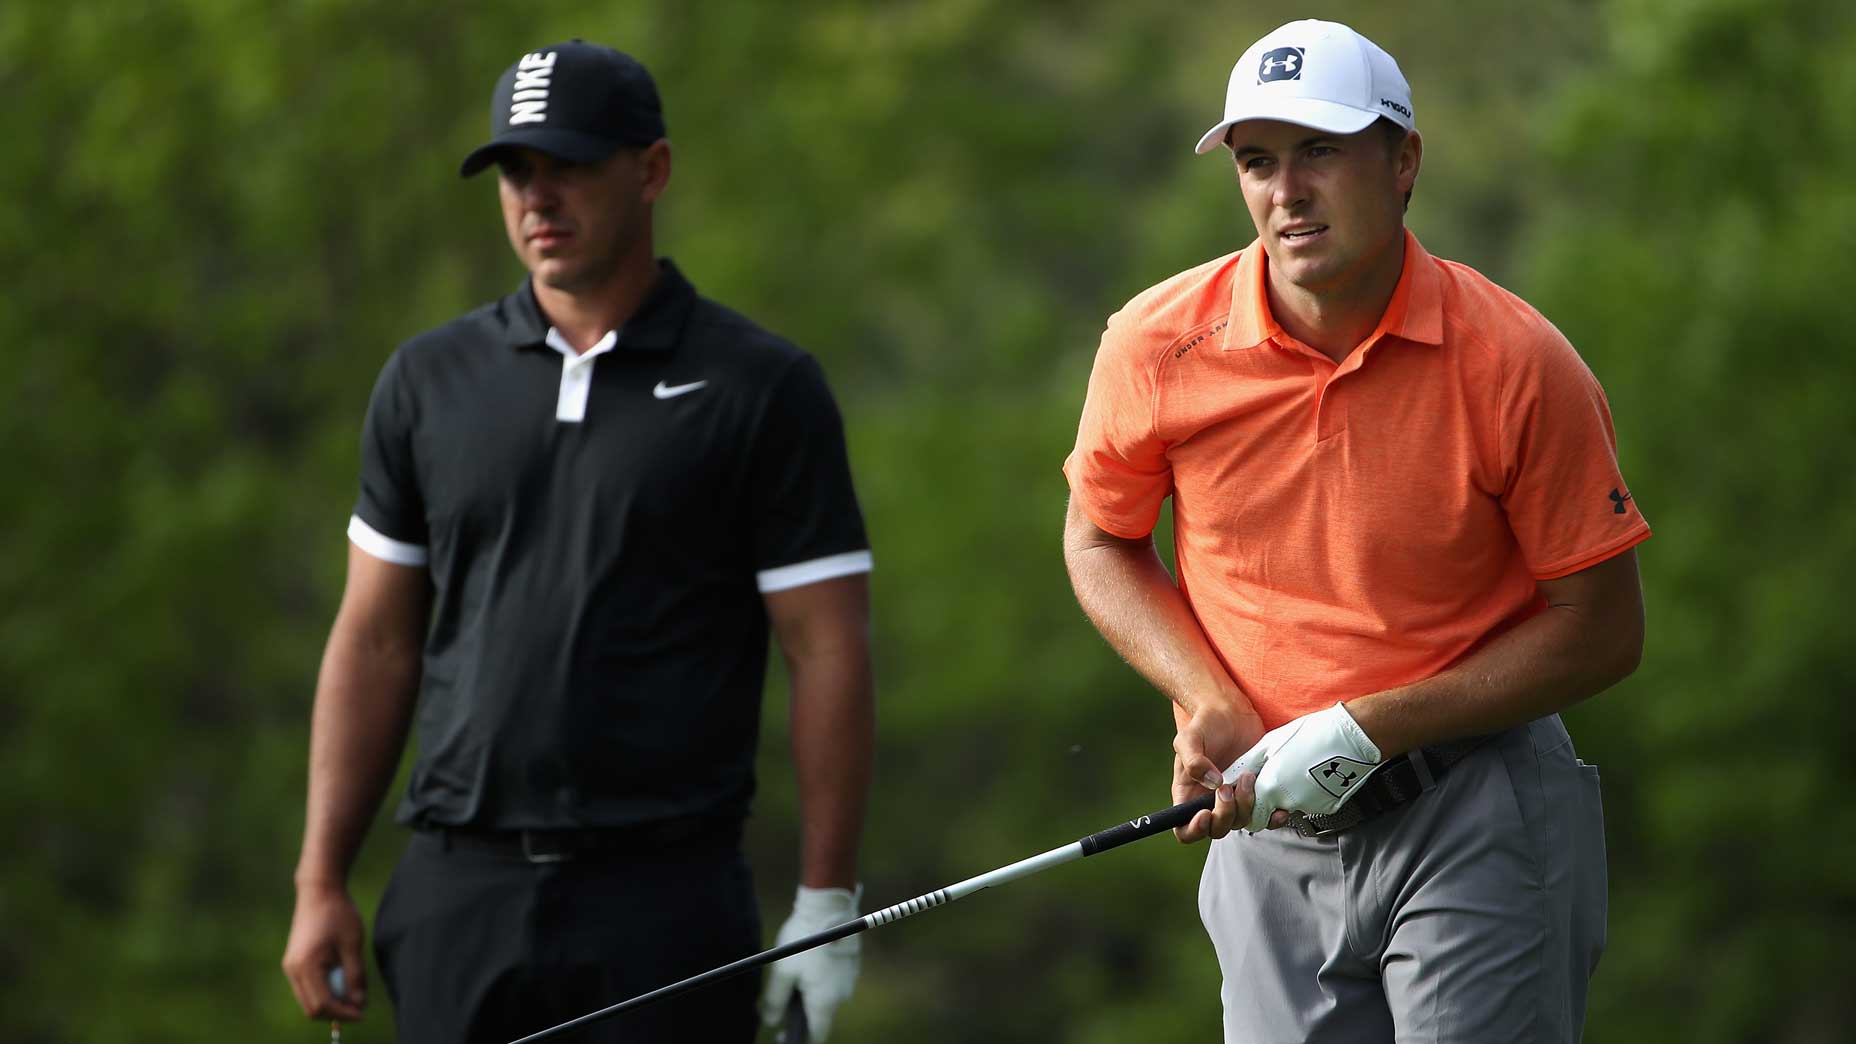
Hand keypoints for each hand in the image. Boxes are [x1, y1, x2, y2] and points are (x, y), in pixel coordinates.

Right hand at [281, 882, 366, 1020]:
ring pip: (309, 999)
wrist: (319, 890)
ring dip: (331, 1001)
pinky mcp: (294, 962)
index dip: (343, 1013)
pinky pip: (308, 987)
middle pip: (312, 1007)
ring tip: (353, 992)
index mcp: (305, 965)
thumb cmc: (338, 913)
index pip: (322, 1004)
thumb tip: (360, 1003)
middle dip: (336, 1011)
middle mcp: (292, 970)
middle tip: (360, 1006)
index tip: (363, 1013)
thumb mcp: (352, 944)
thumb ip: (355, 975)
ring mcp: (290, 967)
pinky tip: (342, 980)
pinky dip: (325, 990)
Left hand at [760, 885, 861, 1040]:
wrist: (828, 906)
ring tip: (793, 973)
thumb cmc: (802, 940)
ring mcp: (849, 980)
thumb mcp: (782, 971)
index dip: (798, 1038)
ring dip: (810, 993)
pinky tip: (808, 961)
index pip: (816, 1035)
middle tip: (781, 996)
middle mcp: (842, 995)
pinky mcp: (851, 966)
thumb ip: (775, 1001)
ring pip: (827, 997)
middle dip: (800, 1011)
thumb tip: (770, 1022)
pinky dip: (820, 979)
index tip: (781, 1034)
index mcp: (825, 1002)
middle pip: (821, 1016)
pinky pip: (834, 981)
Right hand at [1171, 703, 1264, 842]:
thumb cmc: (1205, 724)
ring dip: (1246, 806)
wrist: (1231, 712)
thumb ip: (1193, 760)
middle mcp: (1210, 802)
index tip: (1205, 813)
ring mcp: (1235, 799)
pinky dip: (1272, 818)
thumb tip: (1212, 783)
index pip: (1185, 829)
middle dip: (1225, 813)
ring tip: (1247, 778)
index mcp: (1189, 795)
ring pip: (1241, 823)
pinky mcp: (1256, 794)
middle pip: (1216, 830)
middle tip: (1227, 788)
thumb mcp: (1188, 738)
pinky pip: (1264, 818)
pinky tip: (1277, 808)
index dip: (1194, 829)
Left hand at [1226, 702, 1382, 833]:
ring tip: (1300, 767)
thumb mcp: (1270, 743)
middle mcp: (1289, 803)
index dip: (1250, 806)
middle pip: (1271, 813)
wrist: (1352, 738)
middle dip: (1269, 801)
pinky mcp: (1327, 807)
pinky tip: (1314, 772)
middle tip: (1276, 777)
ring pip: (1292, 806)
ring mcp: (1310, 807)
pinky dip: (1309, 791)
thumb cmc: (1312, 734)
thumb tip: (1233, 774)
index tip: (1253, 790)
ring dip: (1291, 792)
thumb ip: (1249, 764)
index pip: (1251, 818)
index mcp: (1271, 788)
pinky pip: (1310, 803)